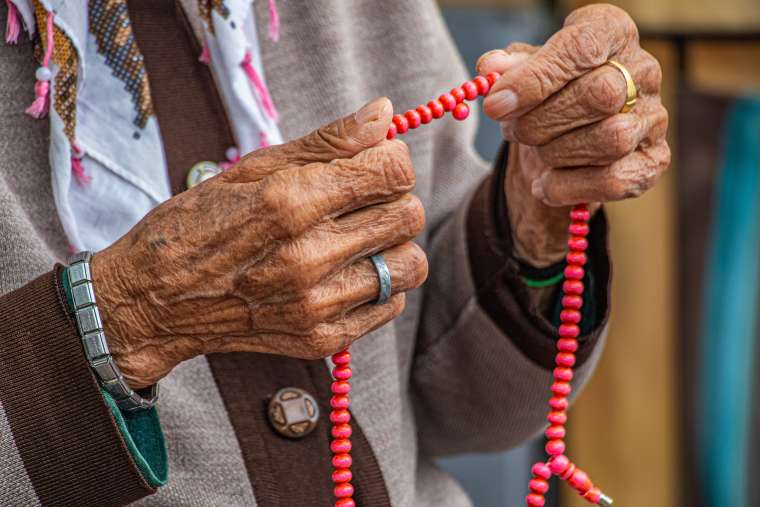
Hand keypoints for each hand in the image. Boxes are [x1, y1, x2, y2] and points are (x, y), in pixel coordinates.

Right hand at [91, 98, 427, 387]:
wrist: (154, 302)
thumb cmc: (197, 225)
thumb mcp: (252, 167)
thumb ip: (326, 141)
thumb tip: (385, 113)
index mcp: (290, 202)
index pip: (394, 172)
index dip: (392, 158)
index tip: (373, 162)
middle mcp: (308, 257)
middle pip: (409, 216)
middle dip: (394, 198)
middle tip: (362, 199)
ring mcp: (316, 305)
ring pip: (411, 265)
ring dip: (394, 245)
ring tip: (359, 239)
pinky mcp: (321, 339)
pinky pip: (391, 304)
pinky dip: (380, 284)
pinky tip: (346, 273)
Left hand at [477, 4, 669, 265]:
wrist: (563, 137)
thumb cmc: (546, 94)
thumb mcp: (523, 73)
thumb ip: (508, 69)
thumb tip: (490, 69)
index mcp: (611, 33)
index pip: (582, 48)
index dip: (535, 78)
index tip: (496, 104)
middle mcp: (643, 70)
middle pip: (600, 95)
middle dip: (542, 121)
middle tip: (512, 130)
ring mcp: (653, 117)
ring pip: (611, 139)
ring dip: (556, 154)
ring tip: (536, 152)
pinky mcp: (653, 161)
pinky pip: (615, 180)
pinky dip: (568, 187)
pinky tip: (545, 184)